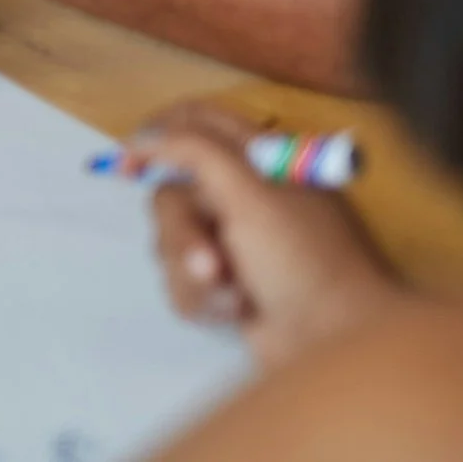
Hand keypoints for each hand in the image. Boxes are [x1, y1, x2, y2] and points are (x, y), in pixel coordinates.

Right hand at [128, 104, 401, 369]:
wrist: (333, 342)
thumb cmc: (302, 260)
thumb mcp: (251, 193)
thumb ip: (194, 150)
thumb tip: (143, 136)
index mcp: (261, 159)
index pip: (196, 120)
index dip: (157, 133)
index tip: (129, 164)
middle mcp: (243, 195)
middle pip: (171, 192)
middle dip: (183, 233)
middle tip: (210, 261)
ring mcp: (233, 242)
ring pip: (169, 241)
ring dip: (194, 272)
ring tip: (233, 295)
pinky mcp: (224, 284)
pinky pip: (179, 280)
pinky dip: (202, 298)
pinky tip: (236, 311)